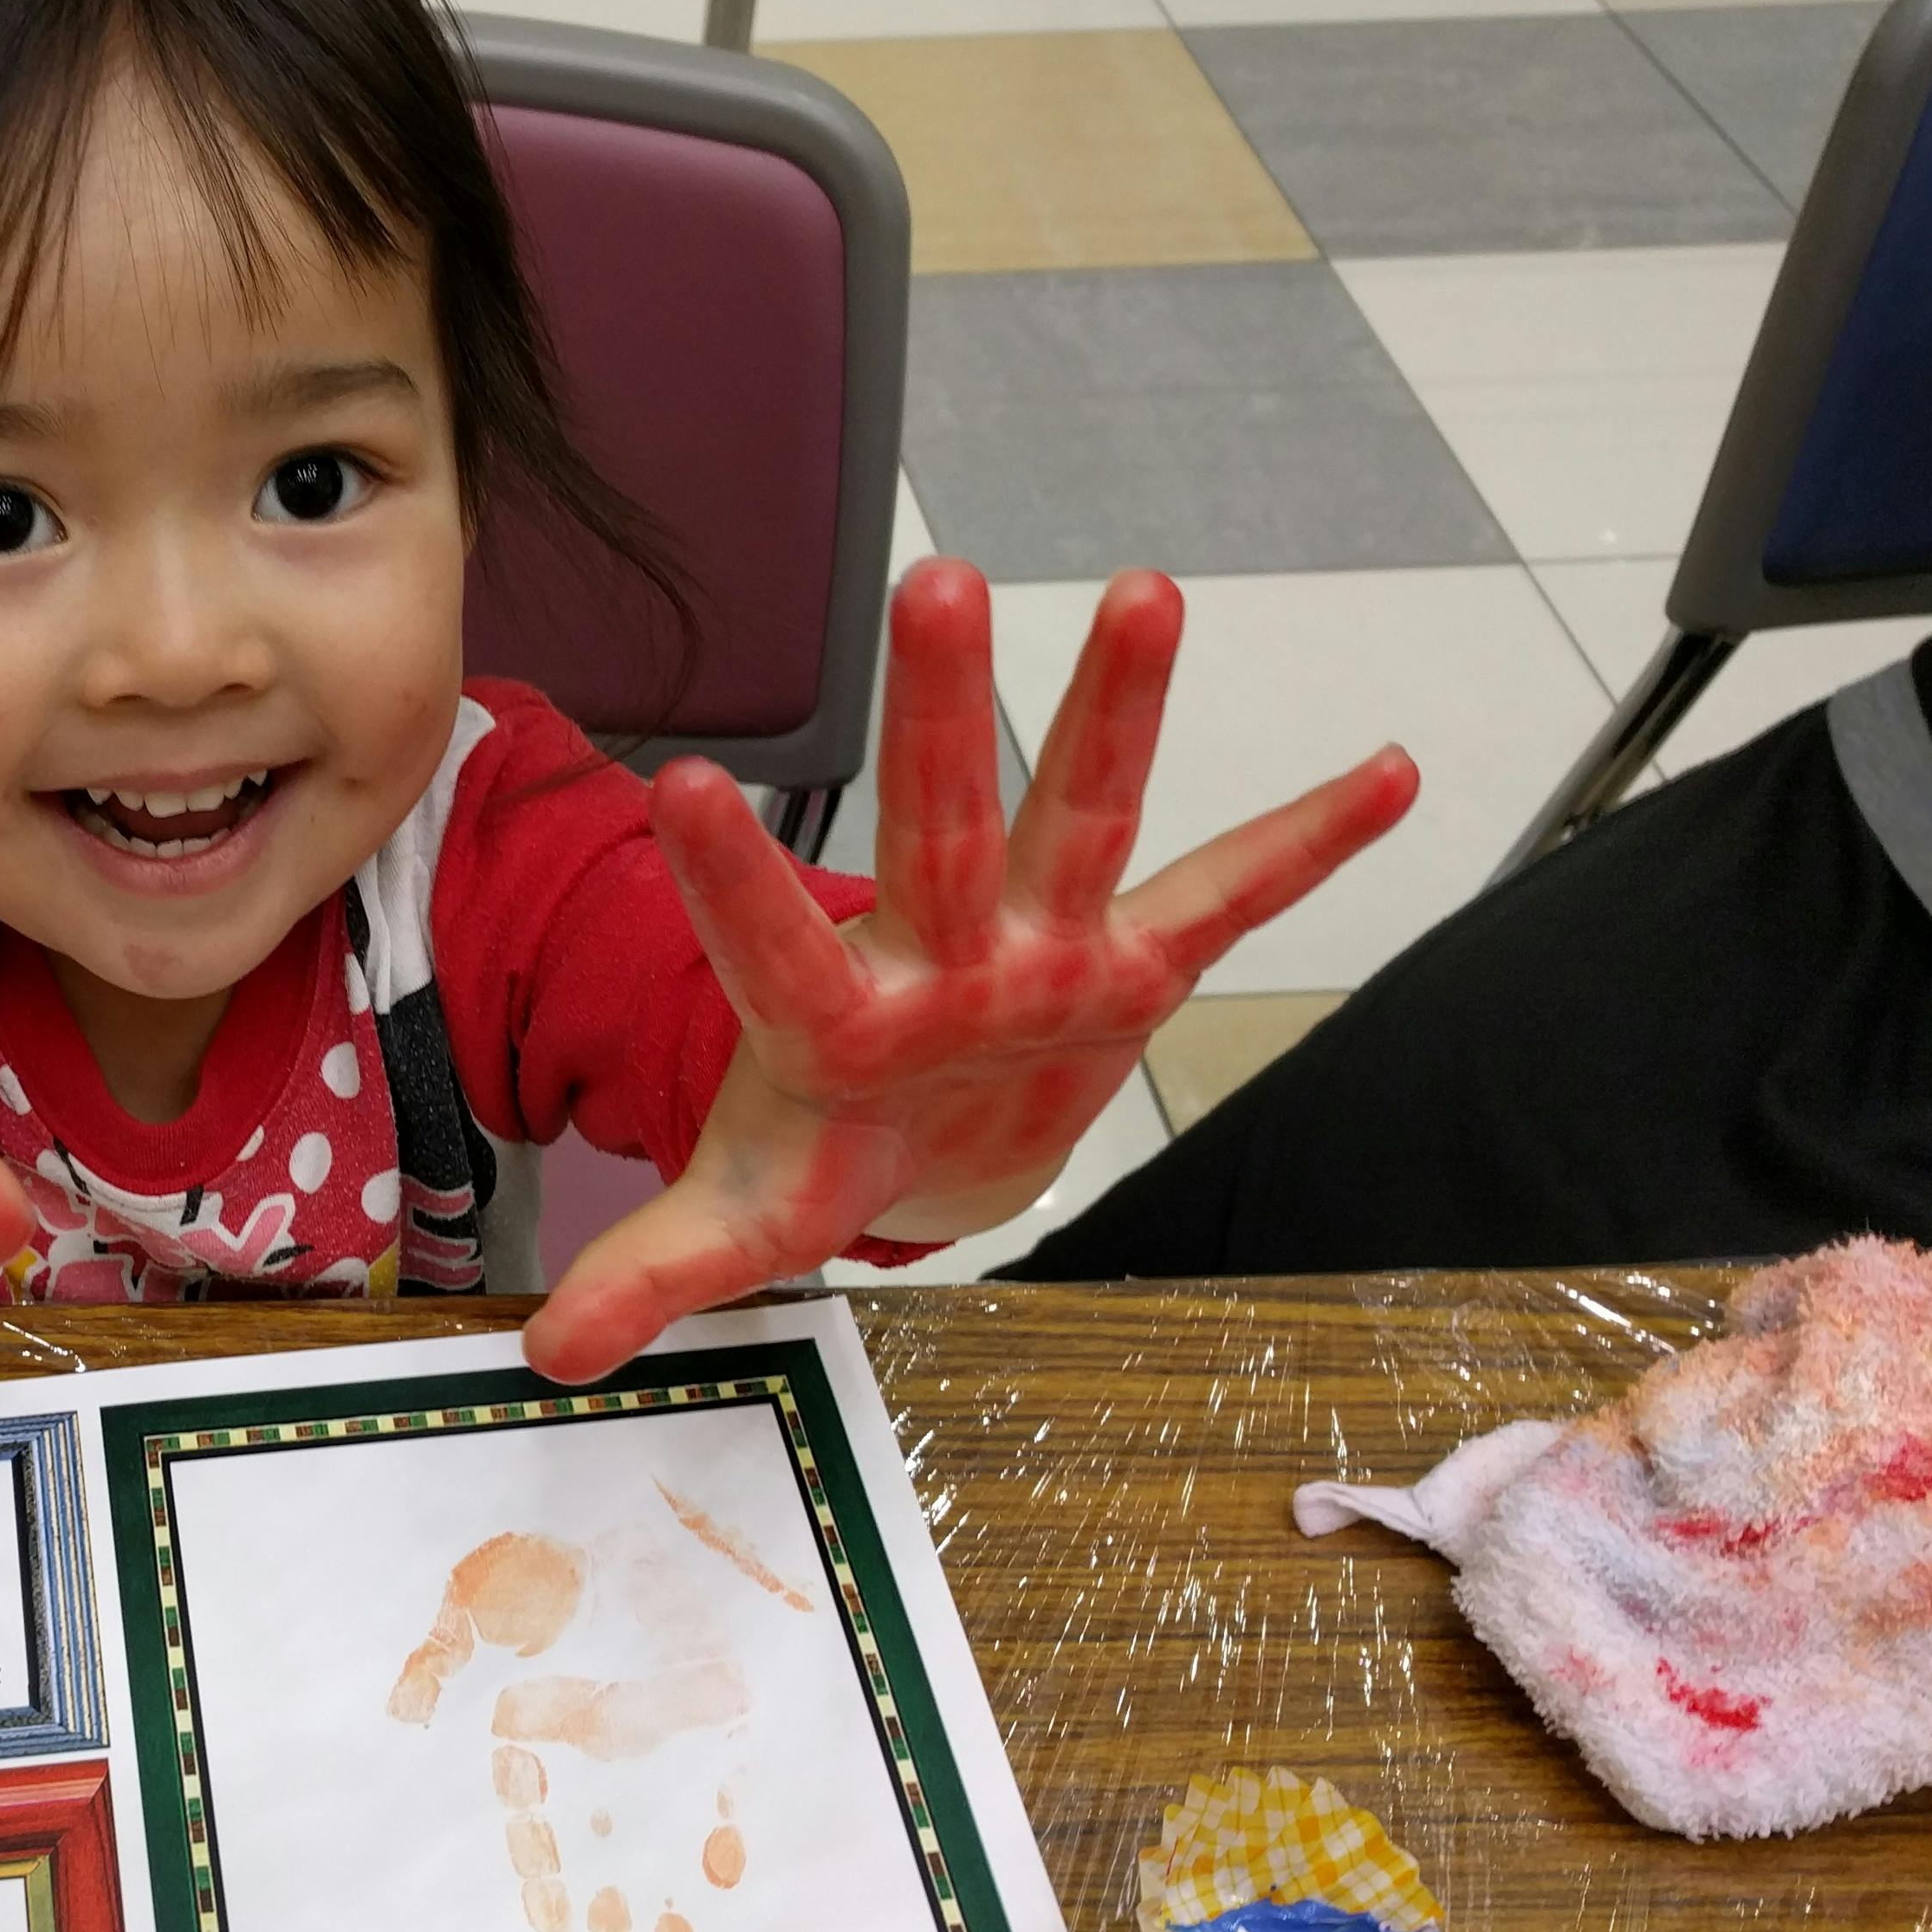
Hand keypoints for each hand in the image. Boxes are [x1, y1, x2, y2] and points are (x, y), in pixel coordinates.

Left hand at [522, 559, 1415, 1382]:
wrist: (925, 1146)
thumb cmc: (829, 1155)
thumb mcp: (748, 1218)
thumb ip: (654, 1269)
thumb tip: (544, 1352)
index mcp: (833, 1016)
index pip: (770, 942)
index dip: (731, 876)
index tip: (685, 781)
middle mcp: (939, 951)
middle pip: (938, 823)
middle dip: (937, 715)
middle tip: (941, 579)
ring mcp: (1040, 946)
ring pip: (1078, 813)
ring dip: (1116, 708)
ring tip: (1150, 591)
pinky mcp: (1129, 966)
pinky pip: (1228, 897)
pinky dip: (1307, 845)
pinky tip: (1387, 771)